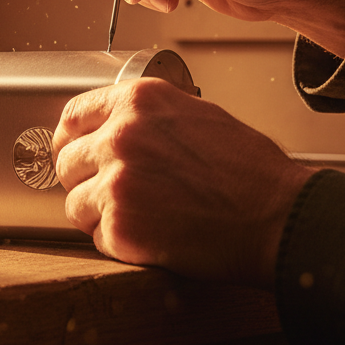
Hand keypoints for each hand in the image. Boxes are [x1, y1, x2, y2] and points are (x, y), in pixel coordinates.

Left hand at [53, 77, 313, 288]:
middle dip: (85, 182)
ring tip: (144, 218)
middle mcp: (121, 134)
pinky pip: (97, 237)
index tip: (74, 154)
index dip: (71, 140)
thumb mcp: (196, 116)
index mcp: (139, 101)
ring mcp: (116, 180)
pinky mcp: (120, 225)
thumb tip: (109, 128)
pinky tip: (155, 236)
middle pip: (66, 162)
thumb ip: (146, 119)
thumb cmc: (250, 173)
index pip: (72, 115)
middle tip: (118, 196)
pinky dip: (120, 243)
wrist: (278, 217)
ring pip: (75, 203)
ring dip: (100, 216)